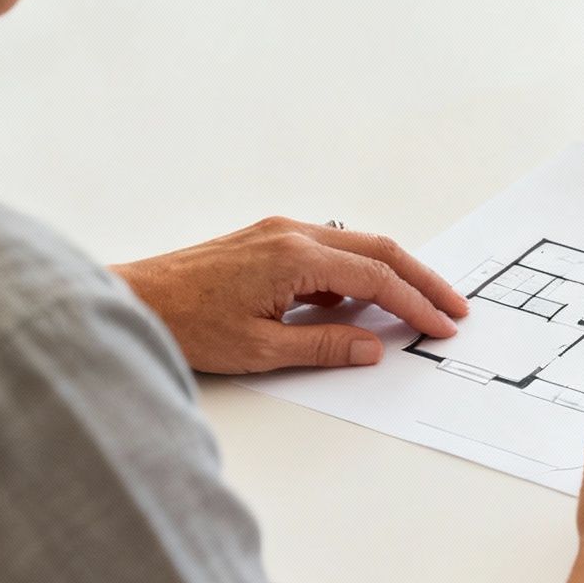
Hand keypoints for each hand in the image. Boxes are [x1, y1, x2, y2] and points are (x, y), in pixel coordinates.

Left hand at [109, 217, 466, 374]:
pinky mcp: (266, 239)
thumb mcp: (260, 350)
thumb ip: (324, 345)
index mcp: (294, 257)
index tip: (442, 325)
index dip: (416, 303)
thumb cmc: (184, 324)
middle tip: (453, 308)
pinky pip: (328, 250)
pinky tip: (359, 305)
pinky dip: (356, 273)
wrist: (130, 298)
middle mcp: (291, 233)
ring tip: (418, 306)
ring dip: (392, 274)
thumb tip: (373, 346)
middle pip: (378, 250)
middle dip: (421, 279)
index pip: (376, 278)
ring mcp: (278, 232)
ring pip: (356, 246)